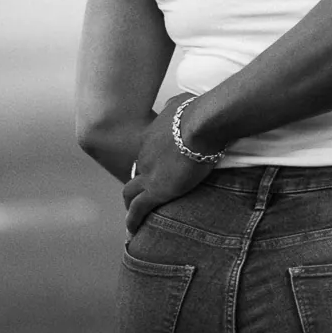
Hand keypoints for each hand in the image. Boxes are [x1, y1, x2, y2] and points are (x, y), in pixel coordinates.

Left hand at [121, 93, 217, 232]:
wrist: (201, 123)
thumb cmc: (199, 110)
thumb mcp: (182, 102)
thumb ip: (176, 105)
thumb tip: (176, 102)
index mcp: (151, 137)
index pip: (147, 154)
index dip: (150, 163)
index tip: (156, 171)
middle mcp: (145, 156)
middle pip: (136, 174)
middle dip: (137, 185)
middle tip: (140, 197)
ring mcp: (148, 174)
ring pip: (130, 193)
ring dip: (130, 204)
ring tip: (134, 217)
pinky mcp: (156, 190)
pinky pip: (139, 209)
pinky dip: (133, 220)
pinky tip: (133, 230)